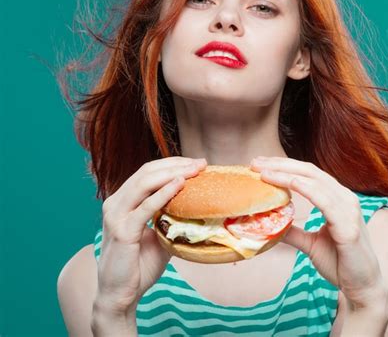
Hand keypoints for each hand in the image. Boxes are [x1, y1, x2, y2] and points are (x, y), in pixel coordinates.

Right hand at [95, 156, 207, 313]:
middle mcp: (115, 203)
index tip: (196, 163)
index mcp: (123, 201)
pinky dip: (164, 193)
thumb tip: (198, 208)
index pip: (148, 172)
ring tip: (195, 170)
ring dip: (173, 173)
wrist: (120, 295)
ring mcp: (116, 215)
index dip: (172, 164)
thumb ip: (170, 218)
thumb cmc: (138, 266)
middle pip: (147, 172)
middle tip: (201, 163)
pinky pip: (146, 207)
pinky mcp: (122, 230)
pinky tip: (180, 185)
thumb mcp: (158, 236)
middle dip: (176, 165)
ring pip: (145, 183)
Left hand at [250, 156, 387, 310]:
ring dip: (286, 173)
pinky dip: (305, 188)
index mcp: (337, 198)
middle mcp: (344, 198)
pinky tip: (288, 183)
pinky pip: (324, 200)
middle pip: (309, 171)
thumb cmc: (340, 263)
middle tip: (254, 163)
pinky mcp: (348, 225)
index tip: (259, 165)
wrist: (362, 288)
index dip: (283, 165)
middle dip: (280, 164)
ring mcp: (348, 209)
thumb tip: (271, 225)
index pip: (308, 173)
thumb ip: (293, 231)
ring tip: (263, 173)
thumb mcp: (310, 243)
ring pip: (314, 181)